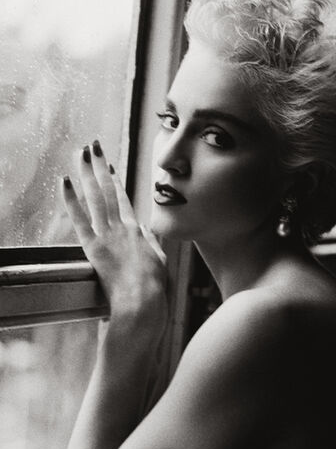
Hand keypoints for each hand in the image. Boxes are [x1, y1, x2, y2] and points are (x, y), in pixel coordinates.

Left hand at [62, 140, 167, 337]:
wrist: (144, 302)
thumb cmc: (153, 288)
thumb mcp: (158, 262)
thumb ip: (151, 243)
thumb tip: (146, 229)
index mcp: (137, 231)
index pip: (123, 200)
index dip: (115, 181)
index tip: (109, 165)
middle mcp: (122, 228)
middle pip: (108, 191)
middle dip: (100, 166)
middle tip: (93, 145)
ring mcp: (108, 236)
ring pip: (96, 197)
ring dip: (88, 173)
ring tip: (82, 152)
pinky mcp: (94, 248)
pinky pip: (80, 219)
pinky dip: (71, 200)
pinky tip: (65, 181)